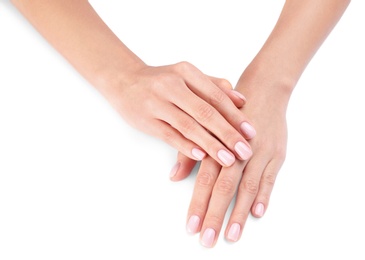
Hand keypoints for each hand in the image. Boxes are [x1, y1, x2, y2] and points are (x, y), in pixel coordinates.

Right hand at [106, 62, 255, 166]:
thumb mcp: (187, 76)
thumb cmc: (161, 80)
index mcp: (187, 72)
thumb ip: (213, 86)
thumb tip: (241, 99)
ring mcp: (157, 103)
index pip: (216, 96)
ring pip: (188, 126)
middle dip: (227, 134)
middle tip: (245, 151)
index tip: (251, 133)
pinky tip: (201, 156)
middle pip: (205, 112)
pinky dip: (186, 146)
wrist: (124, 80)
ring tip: (228, 159)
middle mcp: (172, 85)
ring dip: (210, 144)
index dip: (235, 115)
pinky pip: (169, 135)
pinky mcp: (146, 120)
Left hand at [171, 77, 288, 246]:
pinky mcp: (277, 153)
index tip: (191, 227)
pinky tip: (258, 213)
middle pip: (225, 187)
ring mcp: (260, 152)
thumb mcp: (205, 126)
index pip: (205, 180)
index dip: (198, 204)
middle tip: (208, 239)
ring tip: (231, 235)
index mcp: (217, 143)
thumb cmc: (228, 112)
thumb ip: (189, 152)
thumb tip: (174, 177)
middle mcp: (238, 150)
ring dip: (240, 213)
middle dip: (216, 215)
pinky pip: (271, 177)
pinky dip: (265, 195)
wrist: (263, 90)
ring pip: (249, 186)